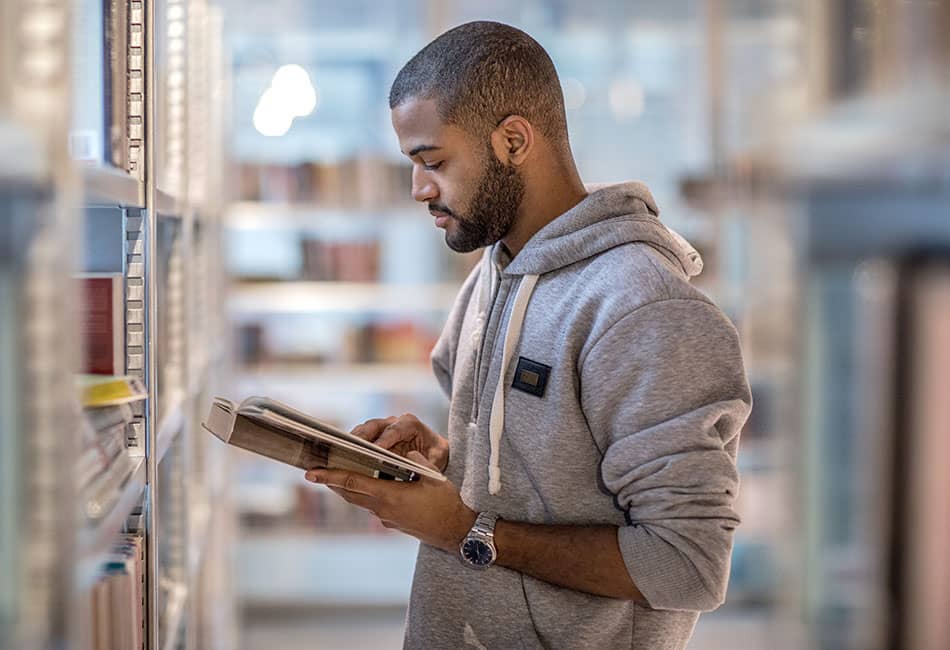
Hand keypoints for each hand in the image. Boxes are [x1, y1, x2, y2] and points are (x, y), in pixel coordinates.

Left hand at [305, 452, 474, 551]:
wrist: (456, 532)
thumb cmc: (447, 504)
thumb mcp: (434, 477)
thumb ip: (416, 462)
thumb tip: (406, 453)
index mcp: (390, 496)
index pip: (354, 483)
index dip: (331, 476)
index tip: (312, 473)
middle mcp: (383, 509)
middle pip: (350, 494)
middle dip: (331, 482)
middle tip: (314, 472)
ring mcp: (387, 518)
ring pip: (359, 501)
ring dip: (345, 489)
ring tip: (333, 477)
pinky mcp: (392, 522)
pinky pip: (371, 506)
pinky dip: (362, 495)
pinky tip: (364, 487)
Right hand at [351, 413, 449, 472]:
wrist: (433, 452)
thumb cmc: (436, 453)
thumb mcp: (438, 457)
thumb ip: (429, 462)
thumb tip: (418, 467)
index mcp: (410, 423)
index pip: (394, 430)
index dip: (384, 440)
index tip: (376, 450)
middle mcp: (394, 422)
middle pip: (374, 426)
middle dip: (362, 437)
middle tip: (351, 449)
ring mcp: (382, 428)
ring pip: (364, 430)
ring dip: (353, 441)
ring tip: (342, 453)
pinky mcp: (374, 437)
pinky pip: (360, 438)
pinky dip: (351, 446)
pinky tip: (343, 457)